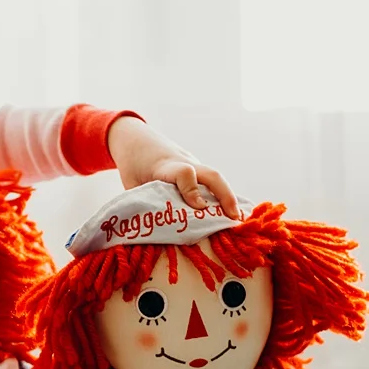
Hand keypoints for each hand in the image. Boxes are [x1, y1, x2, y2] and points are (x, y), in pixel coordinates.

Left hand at [107, 117, 237, 216]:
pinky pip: (212, 181)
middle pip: (210, 174)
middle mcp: (183, 162)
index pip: (183, 173)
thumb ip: (143, 202)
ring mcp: (192, 164)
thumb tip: (153, 230)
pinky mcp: (196, 168)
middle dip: (225, 196)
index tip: (199, 208)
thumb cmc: (132, 164)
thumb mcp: (131, 183)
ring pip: (215, 178)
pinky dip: (222, 196)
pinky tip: (229, 212)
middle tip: (234, 218)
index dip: (192, 191)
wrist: (136, 138)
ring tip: (237, 220)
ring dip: (228, 197)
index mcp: (164, 166)